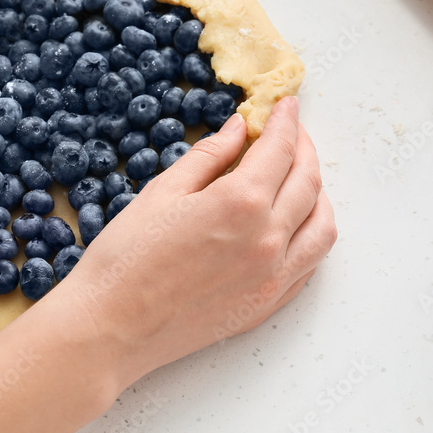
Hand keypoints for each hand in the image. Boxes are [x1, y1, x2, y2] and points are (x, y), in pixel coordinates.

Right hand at [59, 95, 337, 382]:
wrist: (111, 328)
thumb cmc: (126, 258)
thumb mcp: (162, 192)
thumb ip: (209, 156)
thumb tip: (240, 128)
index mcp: (240, 204)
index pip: (280, 150)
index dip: (286, 121)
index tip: (286, 104)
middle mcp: (267, 240)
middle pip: (308, 182)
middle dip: (304, 149)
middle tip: (292, 132)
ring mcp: (273, 278)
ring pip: (322, 226)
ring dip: (318, 193)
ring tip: (299, 175)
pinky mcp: (268, 305)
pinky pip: (311, 263)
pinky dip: (312, 234)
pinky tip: (296, 222)